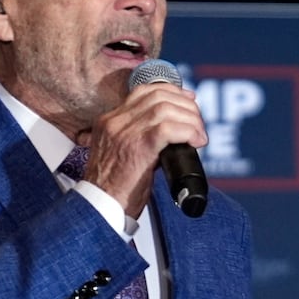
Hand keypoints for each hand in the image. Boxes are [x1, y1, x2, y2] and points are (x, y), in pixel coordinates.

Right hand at [79, 81, 206, 216]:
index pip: (143, 91)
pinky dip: (188, 132)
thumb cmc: (115, 189)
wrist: (99, 206)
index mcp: (110, 121)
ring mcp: (125, 133)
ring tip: (199, 135)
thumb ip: (141, 139)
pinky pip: (168, 128)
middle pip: (159, 96)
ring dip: (190, 120)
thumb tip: (173, 134)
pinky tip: (196, 142)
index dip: (171, 91)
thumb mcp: (122, 155)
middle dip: (186, 106)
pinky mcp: (138, 147)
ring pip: (166, 109)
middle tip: (198, 124)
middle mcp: (115, 122)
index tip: (188, 100)